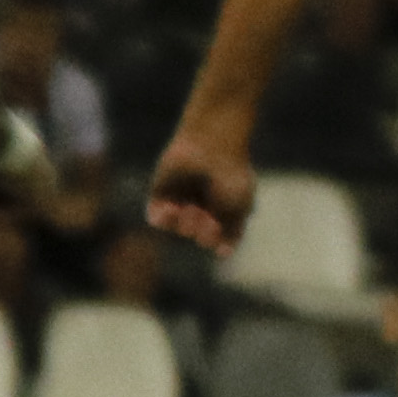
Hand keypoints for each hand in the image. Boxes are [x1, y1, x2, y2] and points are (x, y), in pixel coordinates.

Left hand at [144, 113, 258, 250]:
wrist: (211, 142)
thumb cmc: (231, 173)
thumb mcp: (240, 205)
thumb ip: (232, 231)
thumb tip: (223, 254)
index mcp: (223, 213)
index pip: (219, 240)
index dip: (219, 243)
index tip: (221, 236)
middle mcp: (202, 209)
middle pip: (198, 236)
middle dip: (203, 233)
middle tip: (209, 221)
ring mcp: (181, 201)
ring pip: (178, 229)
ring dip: (185, 226)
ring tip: (193, 210)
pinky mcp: (161, 193)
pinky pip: (157, 218)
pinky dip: (164, 220)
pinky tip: (174, 209)